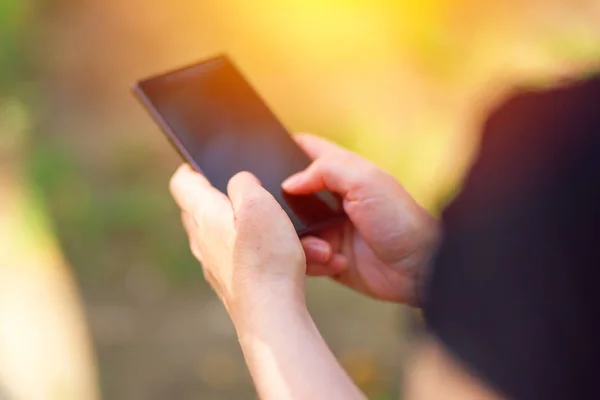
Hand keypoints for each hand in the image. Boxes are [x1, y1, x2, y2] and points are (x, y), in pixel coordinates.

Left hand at [169, 165, 305, 318]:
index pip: (182, 182)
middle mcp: (203, 240)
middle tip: (261, 196)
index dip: (194, 168)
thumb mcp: (258, 203)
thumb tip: (239, 181)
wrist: (271, 313)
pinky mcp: (233, 282)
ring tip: (296, 236)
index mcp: (203, 214)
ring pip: (234, 235)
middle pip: (208, 208)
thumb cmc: (265, 257)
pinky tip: (300, 257)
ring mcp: (216, 264)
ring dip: (263, 231)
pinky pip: (249, 258)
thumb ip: (244, 183)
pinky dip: (270, 253)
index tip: (210, 163)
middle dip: (235, 199)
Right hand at [282, 134, 439, 305]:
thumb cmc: (400, 219)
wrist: (419, 268)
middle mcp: (332, 199)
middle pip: (291, 193)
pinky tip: (335, 260)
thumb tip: (290, 183)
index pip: (308, 150)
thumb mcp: (365, 181)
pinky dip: (314, 260)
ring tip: (325, 247)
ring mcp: (329, 229)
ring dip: (301, 238)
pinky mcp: (329, 257)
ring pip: (292, 229)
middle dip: (281, 203)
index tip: (261, 152)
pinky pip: (305, 257)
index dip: (286, 146)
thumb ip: (325, 171)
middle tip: (273, 212)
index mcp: (343, 172)